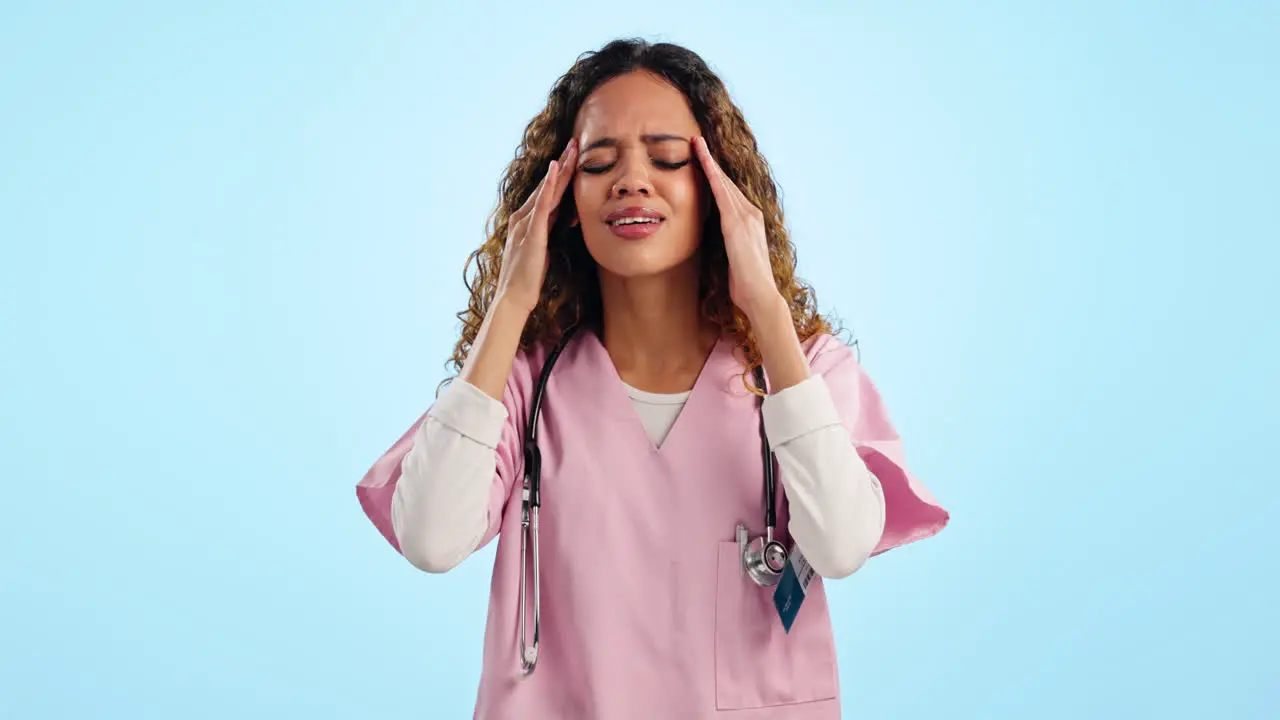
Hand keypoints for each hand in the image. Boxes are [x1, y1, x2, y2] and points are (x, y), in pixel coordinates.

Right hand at [495, 139, 577, 313]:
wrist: (514, 297)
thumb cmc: (528, 277)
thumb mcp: (543, 249)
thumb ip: (549, 231)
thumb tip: (563, 221)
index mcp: (527, 221)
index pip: (548, 192)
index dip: (562, 173)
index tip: (575, 155)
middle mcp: (524, 217)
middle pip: (548, 185)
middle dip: (564, 163)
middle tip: (577, 141)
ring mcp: (526, 223)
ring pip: (547, 189)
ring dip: (560, 168)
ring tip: (573, 149)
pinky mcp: (532, 233)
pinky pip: (542, 204)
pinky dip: (549, 186)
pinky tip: (556, 170)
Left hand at [693, 136, 782, 319]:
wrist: (761, 296)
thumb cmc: (747, 285)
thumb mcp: (735, 259)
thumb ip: (728, 245)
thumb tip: (718, 244)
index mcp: (751, 222)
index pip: (730, 193)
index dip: (717, 175)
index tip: (704, 160)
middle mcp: (751, 214)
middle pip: (727, 182)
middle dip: (712, 161)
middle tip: (697, 141)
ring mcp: (746, 217)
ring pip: (724, 182)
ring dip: (710, 161)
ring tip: (696, 143)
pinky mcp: (736, 223)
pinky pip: (721, 193)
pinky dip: (712, 175)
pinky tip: (702, 161)